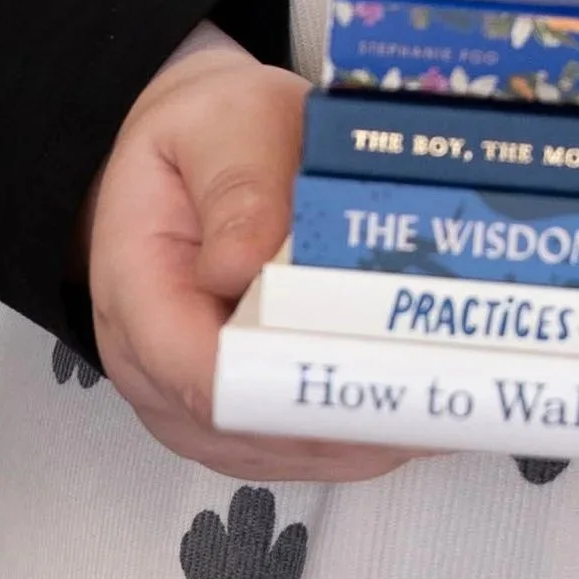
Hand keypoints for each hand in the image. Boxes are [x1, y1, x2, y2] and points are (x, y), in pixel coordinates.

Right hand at [83, 24, 430, 483]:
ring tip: (444, 399)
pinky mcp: (234, 414)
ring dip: (357, 433)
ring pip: (278, 451)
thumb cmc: (208, 135)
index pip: (198, 372)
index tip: (367, 375)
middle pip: (247, 428)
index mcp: (134, 294)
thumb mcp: (220, 127)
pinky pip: (292, 446)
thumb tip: (241, 265)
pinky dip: (354, 432)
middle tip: (435, 389)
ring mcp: (192, 404)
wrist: (194, 151)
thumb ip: (236, 186)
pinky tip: (417, 406)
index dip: (283, 386)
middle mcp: (152, 371)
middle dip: (340, 416)